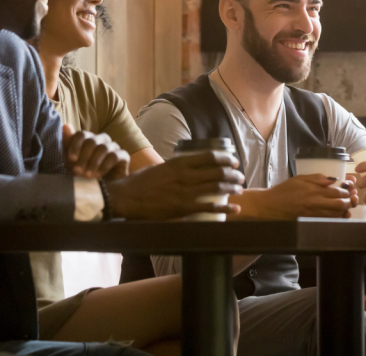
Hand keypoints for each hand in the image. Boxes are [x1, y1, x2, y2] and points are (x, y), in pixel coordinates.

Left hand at [63, 123, 129, 179]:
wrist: (102, 187)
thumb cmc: (84, 170)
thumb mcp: (72, 160)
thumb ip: (68, 143)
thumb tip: (66, 125)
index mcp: (89, 138)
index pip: (82, 134)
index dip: (75, 145)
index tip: (71, 159)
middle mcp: (102, 139)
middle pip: (92, 141)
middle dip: (83, 157)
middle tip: (77, 171)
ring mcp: (113, 146)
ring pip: (103, 148)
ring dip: (93, 163)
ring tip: (87, 176)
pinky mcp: (123, 155)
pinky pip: (114, 157)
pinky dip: (104, 166)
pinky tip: (98, 175)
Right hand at [106, 150, 244, 219]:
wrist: (126, 198)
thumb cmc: (140, 181)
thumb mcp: (161, 167)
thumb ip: (177, 167)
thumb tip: (189, 166)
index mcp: (179, 163)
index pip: (210, 157)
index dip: (226, 159)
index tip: (234, 161)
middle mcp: (185, 176)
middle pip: (217, 172)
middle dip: (233, 174)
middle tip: (240, 176)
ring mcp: (185, 193)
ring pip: (217, 188)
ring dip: (232, 188)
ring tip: (240, 188)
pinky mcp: (183, 209)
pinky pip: (209, 208)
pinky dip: (225, 208)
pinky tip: (235, 209)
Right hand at [239, 175, 353, 219]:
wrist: (271, 205)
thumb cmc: (284, 190)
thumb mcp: (300, 178)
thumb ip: (317, 178)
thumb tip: (333, 179)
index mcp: (314, 191)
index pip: (337, 191)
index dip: (347, 189)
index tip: (350, 186)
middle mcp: (316, 203)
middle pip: (340, 204)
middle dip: (349, 200)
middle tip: (352, 197)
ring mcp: (314, 214)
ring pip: (336, 214)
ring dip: (345, 210)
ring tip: (348, 205)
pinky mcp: (311, 221)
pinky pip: (328, 221)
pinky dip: (337, 218)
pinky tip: (340, 215)